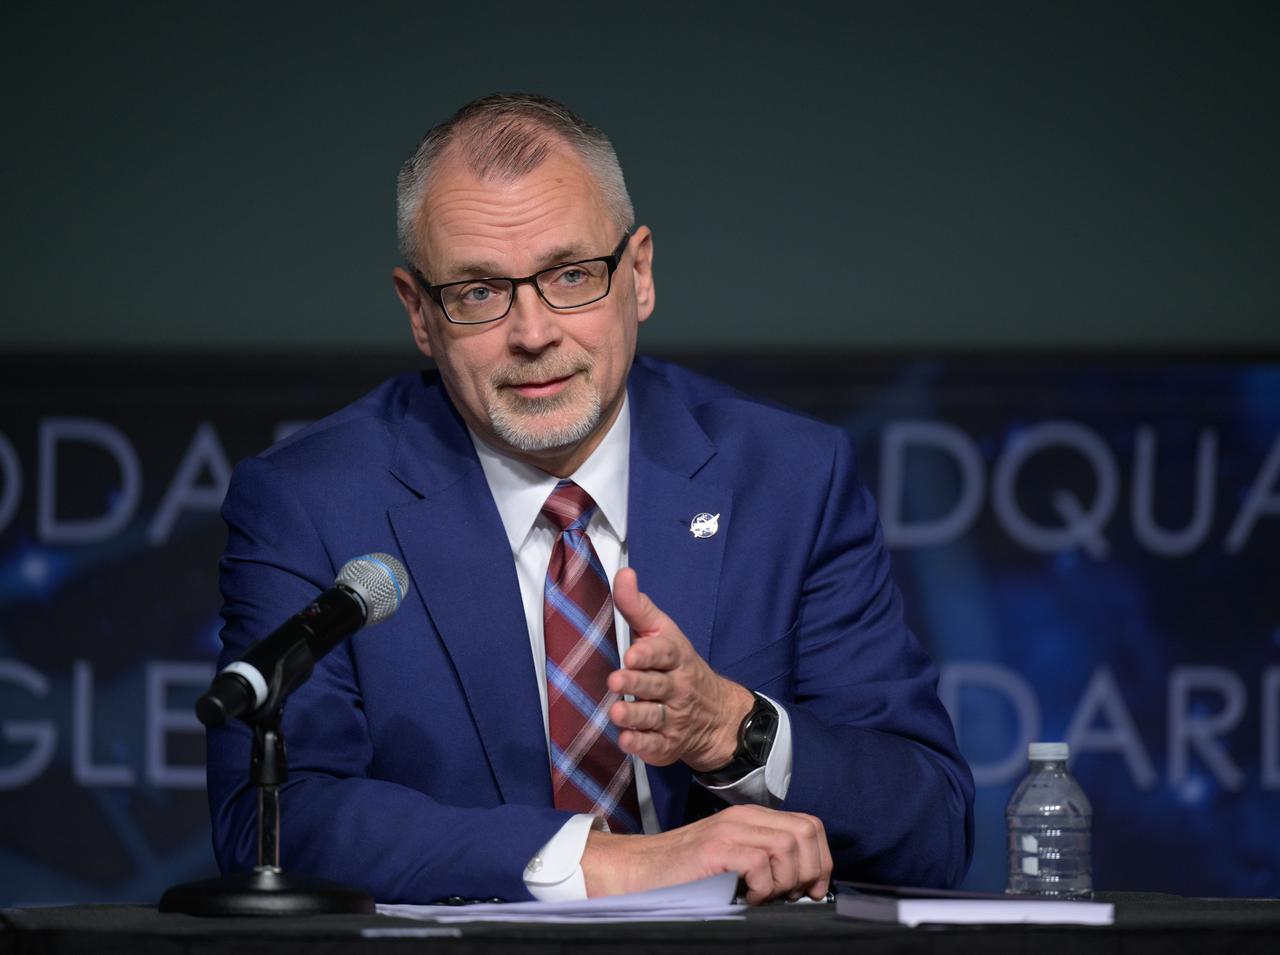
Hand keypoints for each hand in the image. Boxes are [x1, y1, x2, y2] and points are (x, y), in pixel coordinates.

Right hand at [582, 804, 831, 903]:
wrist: (637, 871)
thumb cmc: (685, 874)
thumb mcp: (732, 860)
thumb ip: (764, 859)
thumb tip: (805, 884)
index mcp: (751, 818)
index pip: (809, 825)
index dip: (821, 859)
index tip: (812, 889)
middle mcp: (743, 817)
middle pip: (806, 832)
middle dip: (811, 871)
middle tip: (792, 897)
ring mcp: (728, 830)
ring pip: (789, 847)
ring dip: (784, 882)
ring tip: (763, 897)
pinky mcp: (715, 849)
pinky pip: (761, 863)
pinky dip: (762, 888)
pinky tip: (745, 898)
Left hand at [607, 568, 754, 771]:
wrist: (717, 715)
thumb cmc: (678, 666)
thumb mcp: (662, 634)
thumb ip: (638, 607)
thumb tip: (624, 573)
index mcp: (676, 658)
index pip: (665, 653)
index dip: (648, 653)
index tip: (631, 653)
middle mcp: (677, 688)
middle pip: (657, 685)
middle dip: (637, 683)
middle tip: (616, 681)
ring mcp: (674, 718)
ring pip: (654, 717)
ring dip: (635, 715)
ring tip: (617, 712)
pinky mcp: (667, 744)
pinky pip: (656, 746)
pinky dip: (641, 745)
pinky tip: (626, 740)